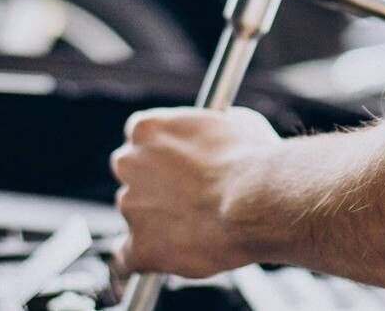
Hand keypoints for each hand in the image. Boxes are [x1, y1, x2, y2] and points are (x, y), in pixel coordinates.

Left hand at [110, 107, 280, 277]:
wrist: (256, 200)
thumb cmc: (252, 161)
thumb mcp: (234, 123)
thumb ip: (212, 130)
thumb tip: (222, 137)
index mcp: (147, 129)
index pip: (140, 141)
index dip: (162, 157)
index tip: (178, 167)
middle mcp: (129, 164)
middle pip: (132, 177)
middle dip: (155, 187)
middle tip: (188, 199)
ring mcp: (131, 207)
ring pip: (136, 217)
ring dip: (159, 222)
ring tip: (200, 228)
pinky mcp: (140, 246)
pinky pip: (128, 259)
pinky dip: (146, 260)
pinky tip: (164, 259)